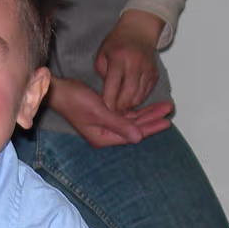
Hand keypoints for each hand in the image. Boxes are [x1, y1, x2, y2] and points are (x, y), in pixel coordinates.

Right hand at [47, 77, 172, 148]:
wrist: (59, 90)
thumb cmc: (75, 100)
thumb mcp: (99, 111)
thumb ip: (119, 124)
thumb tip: (139, 137)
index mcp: (103, 137)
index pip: (133, 134)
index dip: (150, 127)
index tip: (166, 121)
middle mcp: (106, 133)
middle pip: (135, 128)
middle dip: (152, 119)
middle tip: (169, 110)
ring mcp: (105, 125)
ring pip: (132, 120)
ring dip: (147, 113)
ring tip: (164, 107)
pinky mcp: (104, 115)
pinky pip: (125, 115)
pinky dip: (137, 110)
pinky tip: (148, 107)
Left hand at [94, 10, 162, 112]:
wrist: (139, 31)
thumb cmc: (117, 43)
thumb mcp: (102, 54)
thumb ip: (103, 73)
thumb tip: (107, 94)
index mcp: (119, 57)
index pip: (113, 82)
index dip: (109, 98)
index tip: (105, 109)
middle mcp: (135, 63)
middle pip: (129, 91)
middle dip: (121, 106)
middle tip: (114, 114)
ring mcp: (147, 68)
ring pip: (139, 95)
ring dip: (130, 105)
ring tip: (122, 110)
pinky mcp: (154, 74)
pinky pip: (146, 92)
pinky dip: (138, 99)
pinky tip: (130, 101)